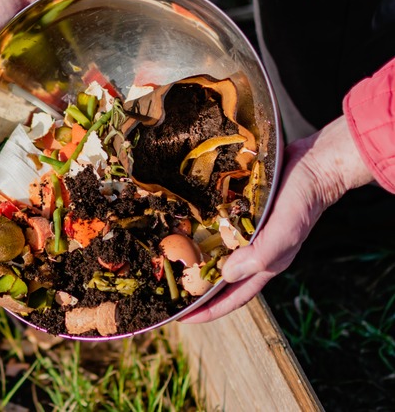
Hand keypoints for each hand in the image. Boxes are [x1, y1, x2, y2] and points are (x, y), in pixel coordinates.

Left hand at [181, 116, 374, 322]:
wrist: (315, 163)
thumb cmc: (303, 200)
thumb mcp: (284, 231)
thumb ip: (259, 255)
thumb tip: (227, 275)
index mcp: (264, 264)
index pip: (232, 296)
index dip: (208, 310)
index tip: (182, 319)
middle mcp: (254, 252)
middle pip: (220, 277)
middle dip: (196, 287)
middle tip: (168, 291)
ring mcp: (248, 233)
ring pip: (216, 252)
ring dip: (194, 258)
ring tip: (168, 262)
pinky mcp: (244, 213)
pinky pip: (218, 228)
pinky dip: (201, 231)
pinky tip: (183, 229)